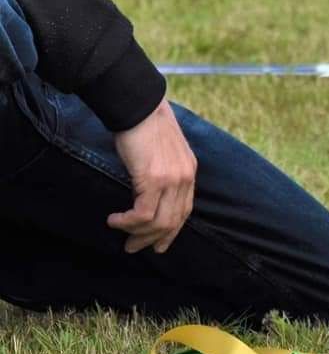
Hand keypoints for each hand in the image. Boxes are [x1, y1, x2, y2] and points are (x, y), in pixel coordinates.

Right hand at [108, 99, 196, 253]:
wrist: (138, 106)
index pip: (185, 211)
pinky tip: (114, 220)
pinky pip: (143, 213)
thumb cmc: (144, 125)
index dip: (171, 231)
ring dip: (137, 233)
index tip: (158, 245)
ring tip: (119, 232)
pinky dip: (127, 222)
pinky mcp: (154, 179)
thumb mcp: (162, 152)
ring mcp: (172, 179)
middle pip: (173, 221)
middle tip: (133, 248)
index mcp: (189, 171)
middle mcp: (185, 177)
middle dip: (152, 239)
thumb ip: (163, 172)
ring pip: (159, 222)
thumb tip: (149, 193)